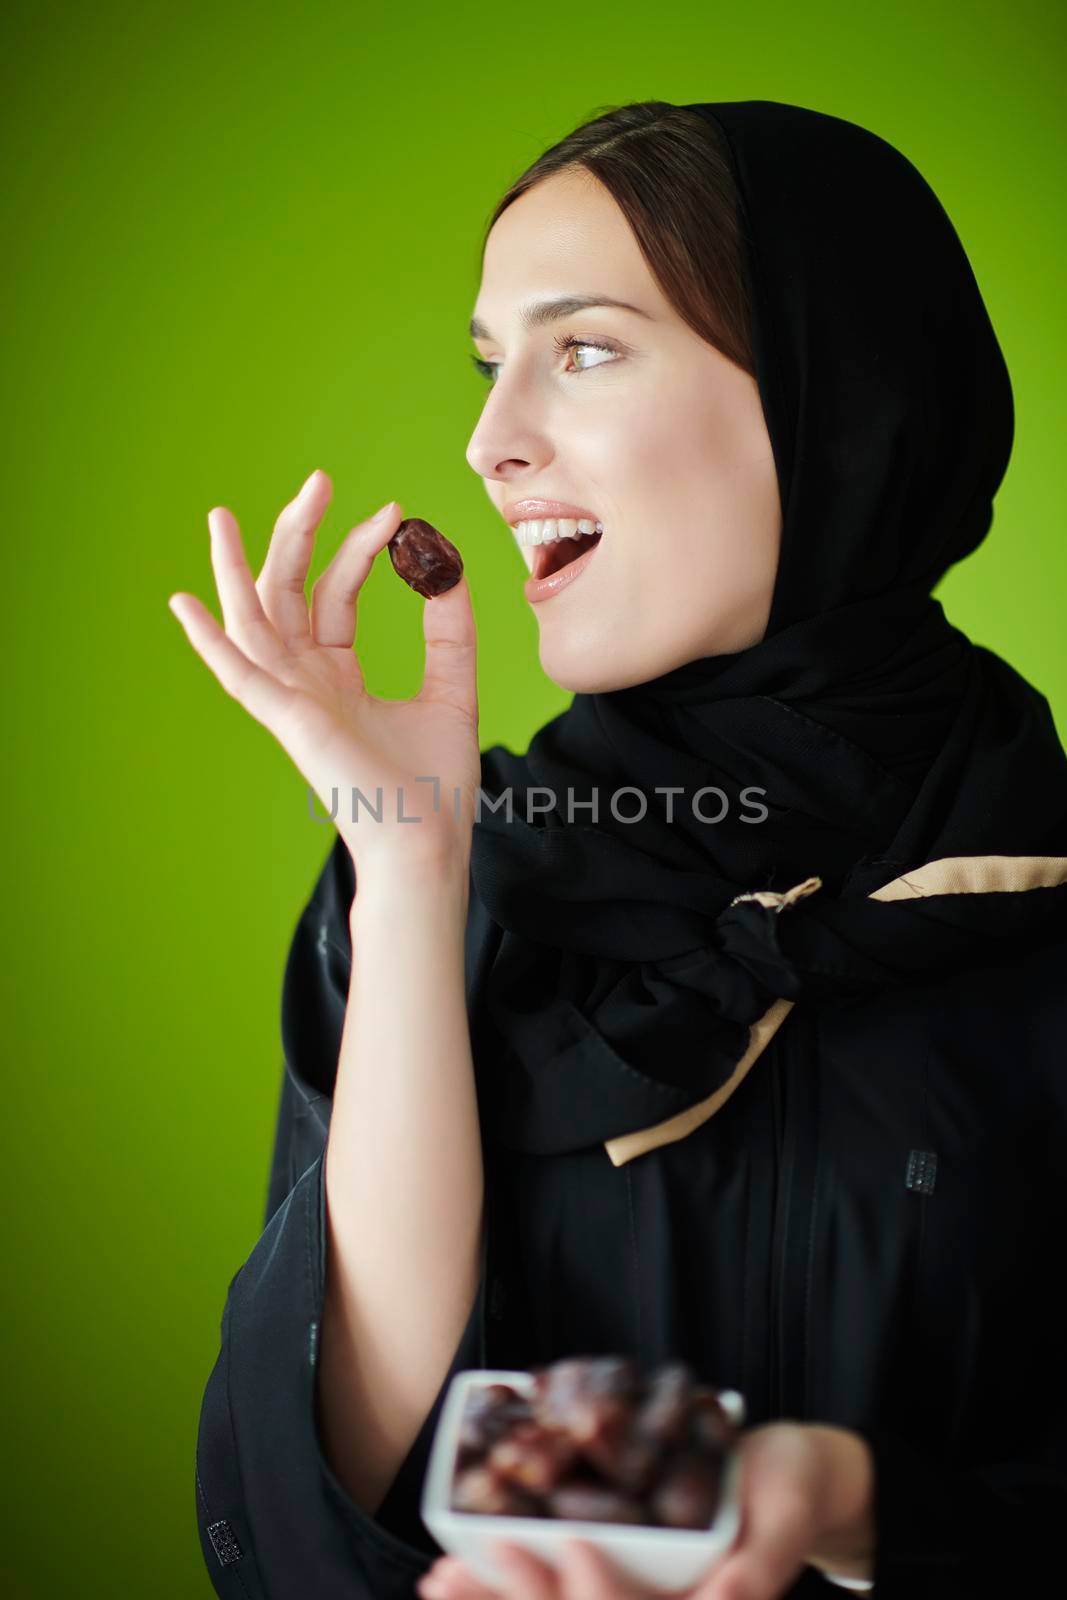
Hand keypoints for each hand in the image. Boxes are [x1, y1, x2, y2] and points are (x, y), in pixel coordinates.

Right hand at [168, 472, 480, 876]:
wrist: (429, 840)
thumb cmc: (436, 782)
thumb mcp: (454, 687)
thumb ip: (449, 629)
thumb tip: (446, 568)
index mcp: (337, 676)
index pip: (336, 595)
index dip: (360, 550)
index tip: (396, 515)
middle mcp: (306, 683)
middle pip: (287, 593)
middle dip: (299, 535)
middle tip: (319, 479)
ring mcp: (292, 700)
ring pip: (252, 621)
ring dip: (234, 569)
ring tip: (220, 515)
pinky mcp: (288, 720)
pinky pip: (239, 675)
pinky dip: (209, 640)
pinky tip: (183, 603)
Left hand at [416, 1422, 874, 1599]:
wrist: (793, 1476)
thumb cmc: (793, 1489)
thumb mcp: (784, 1518)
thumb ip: (755, 1569)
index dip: (596, 1596)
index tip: (571, 1546)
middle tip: (449, 1581)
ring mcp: (631, 1592)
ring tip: (437, 1583)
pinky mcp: (616, 1570)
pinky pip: (554, 1582)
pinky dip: (504, 1577)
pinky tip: (458, 1561)